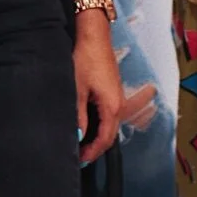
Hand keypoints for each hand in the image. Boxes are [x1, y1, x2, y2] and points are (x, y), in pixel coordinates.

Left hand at [73, 15, 123, 161]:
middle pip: (110, 135)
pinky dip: (99, 125)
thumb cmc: (86, 59)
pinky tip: (86, 126)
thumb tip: (77, 137)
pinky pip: (109, 115)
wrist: (94, 36)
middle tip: (79, 156)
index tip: (80, 160)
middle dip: (95, 148)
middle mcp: (119, 104)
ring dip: (97, 137)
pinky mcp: (113, 92)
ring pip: (110, 126)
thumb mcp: (77, 89)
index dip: (93, 153)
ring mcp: (117, 98)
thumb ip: (78, 116)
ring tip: (81, 144)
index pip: (105, 139)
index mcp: (112, 106)